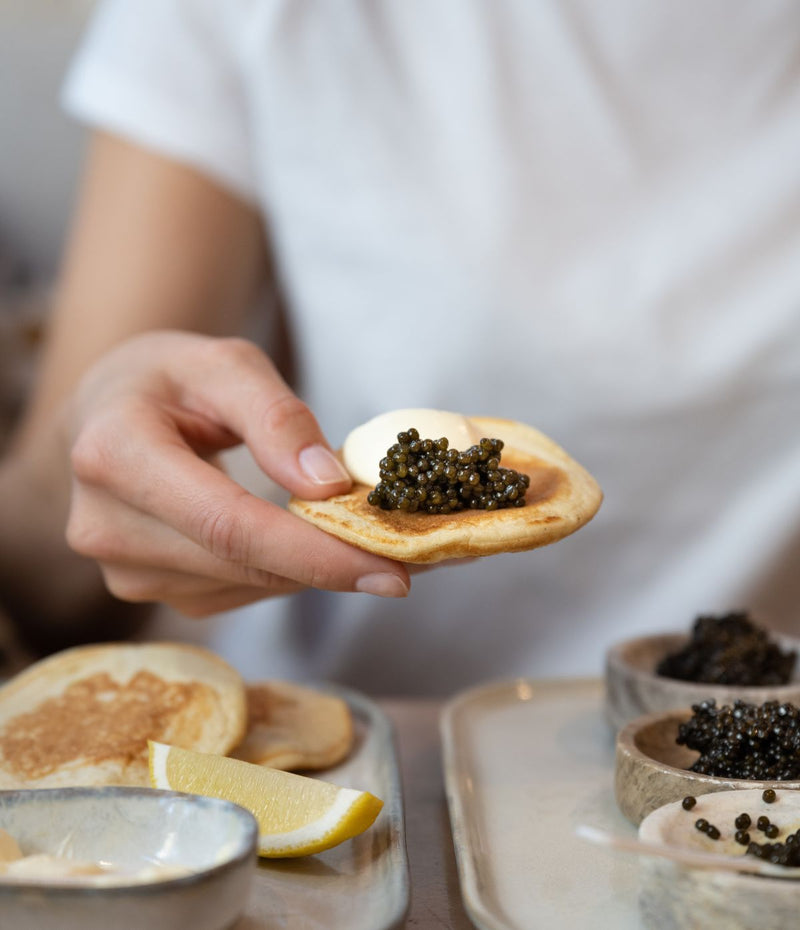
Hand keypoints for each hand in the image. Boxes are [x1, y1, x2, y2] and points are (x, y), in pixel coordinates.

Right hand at [65, 331, 409, 615]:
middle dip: (333, 565)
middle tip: (413, 556)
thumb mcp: (225, 365)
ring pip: (245, 585)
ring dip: (314, 570)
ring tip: (372, 543)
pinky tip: (314, 548)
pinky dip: (285, 572)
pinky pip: (235, 591)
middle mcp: (108, 527)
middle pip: (241, 564)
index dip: (314, 554)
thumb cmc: (167, 379)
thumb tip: (330, 486)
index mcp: (117, 455)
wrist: (106, 413)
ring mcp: (125, 570)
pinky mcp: (151, 589)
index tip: (391, 569)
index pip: (228, 524)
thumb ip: (277, 418)